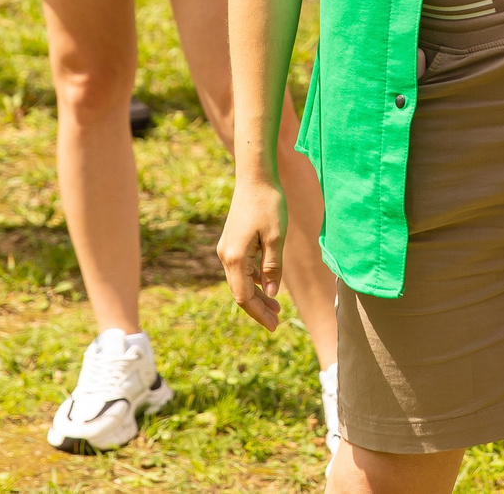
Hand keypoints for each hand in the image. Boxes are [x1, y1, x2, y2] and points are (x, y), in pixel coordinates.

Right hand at [216, 178, 288, 330]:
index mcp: (236, 257)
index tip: (275, 326)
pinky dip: (254, 280)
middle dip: (258, 308)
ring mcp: (227, 249)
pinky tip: (269, 285)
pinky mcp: (232, 242)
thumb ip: (273, 268)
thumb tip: (272, 294)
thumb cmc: (269, 204)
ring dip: (257, 295)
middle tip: (277, 321)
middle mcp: (226, 255)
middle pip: (240, 292)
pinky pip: (241, 269)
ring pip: (241, 281)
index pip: (244, 297)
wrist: (255, 177)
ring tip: (277, 307)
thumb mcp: (277, 238)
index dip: (259, 313)